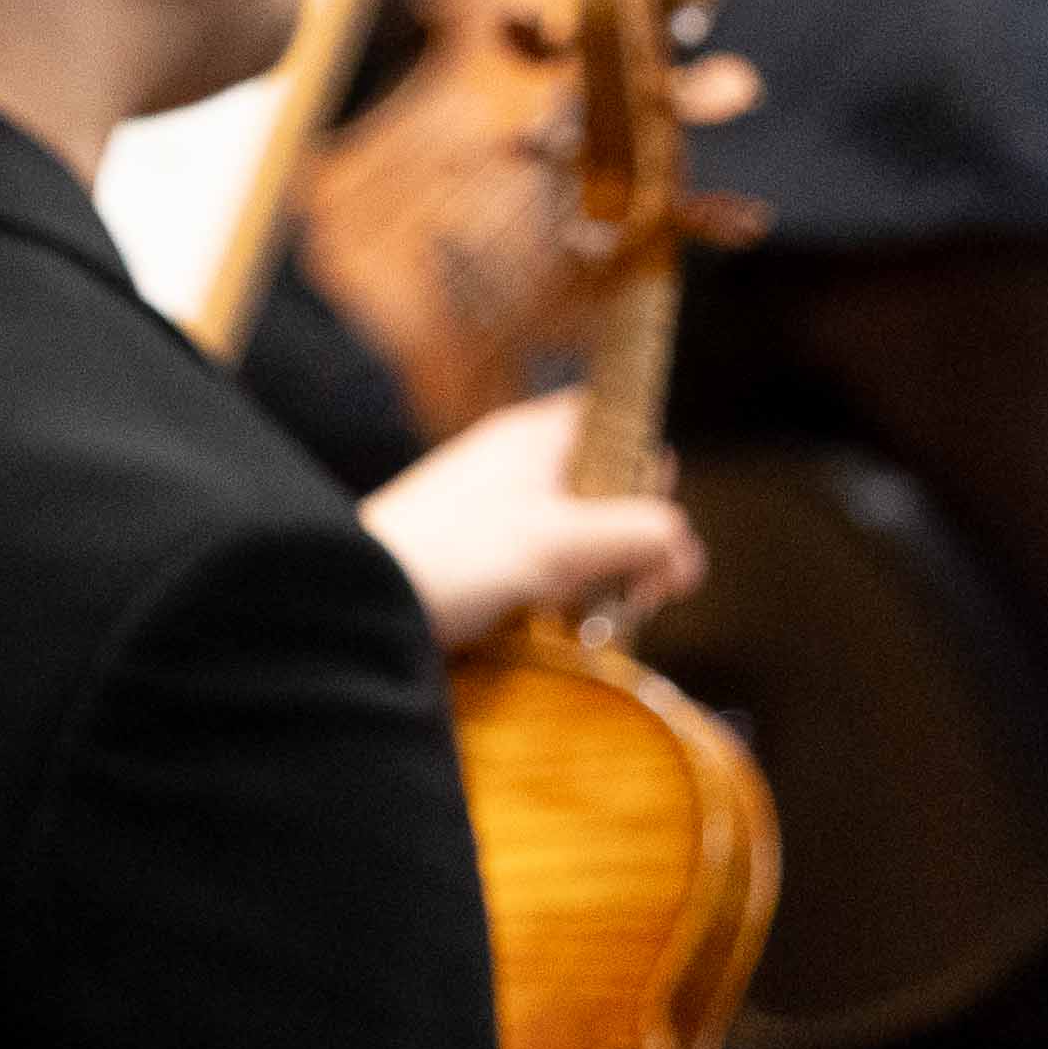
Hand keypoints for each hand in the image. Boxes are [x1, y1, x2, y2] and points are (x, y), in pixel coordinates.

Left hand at [366, 394, 703, 651]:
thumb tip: (687, 550)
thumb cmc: (456, 555)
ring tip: (604, 616)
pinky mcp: (482, 550)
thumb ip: (637, 535)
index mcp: (538, 435)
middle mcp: (520, 461)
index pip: (620, 425)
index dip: (651, 473)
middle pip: (607, 487)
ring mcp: (499, 505)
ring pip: (580, 530)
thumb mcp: (562, 543)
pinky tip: (564, 622)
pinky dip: (564, 589)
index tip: (659, 530)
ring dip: (603, 573)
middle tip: (642, 593)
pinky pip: (546, 561)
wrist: (360, 596)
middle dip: (635, 540)